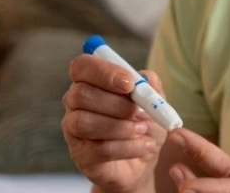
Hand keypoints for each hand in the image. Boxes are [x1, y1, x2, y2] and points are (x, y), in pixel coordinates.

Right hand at [61, 55, 167, 192]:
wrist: (144, 161)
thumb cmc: (144, 125)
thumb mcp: (155, 103)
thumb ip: (151, 88)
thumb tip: (147, 78)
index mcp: (91, 83)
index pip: (82, 66)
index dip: (103, 71)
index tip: (129, 84)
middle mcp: (75, 104)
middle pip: (80, 94)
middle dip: (115, 103)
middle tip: (138, 111)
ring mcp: (74, 131)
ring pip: (84, 122)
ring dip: (120, 126)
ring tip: (142, 130)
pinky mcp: (81, 156)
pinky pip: (99, 149)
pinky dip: (128, 147)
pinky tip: (144, 146)